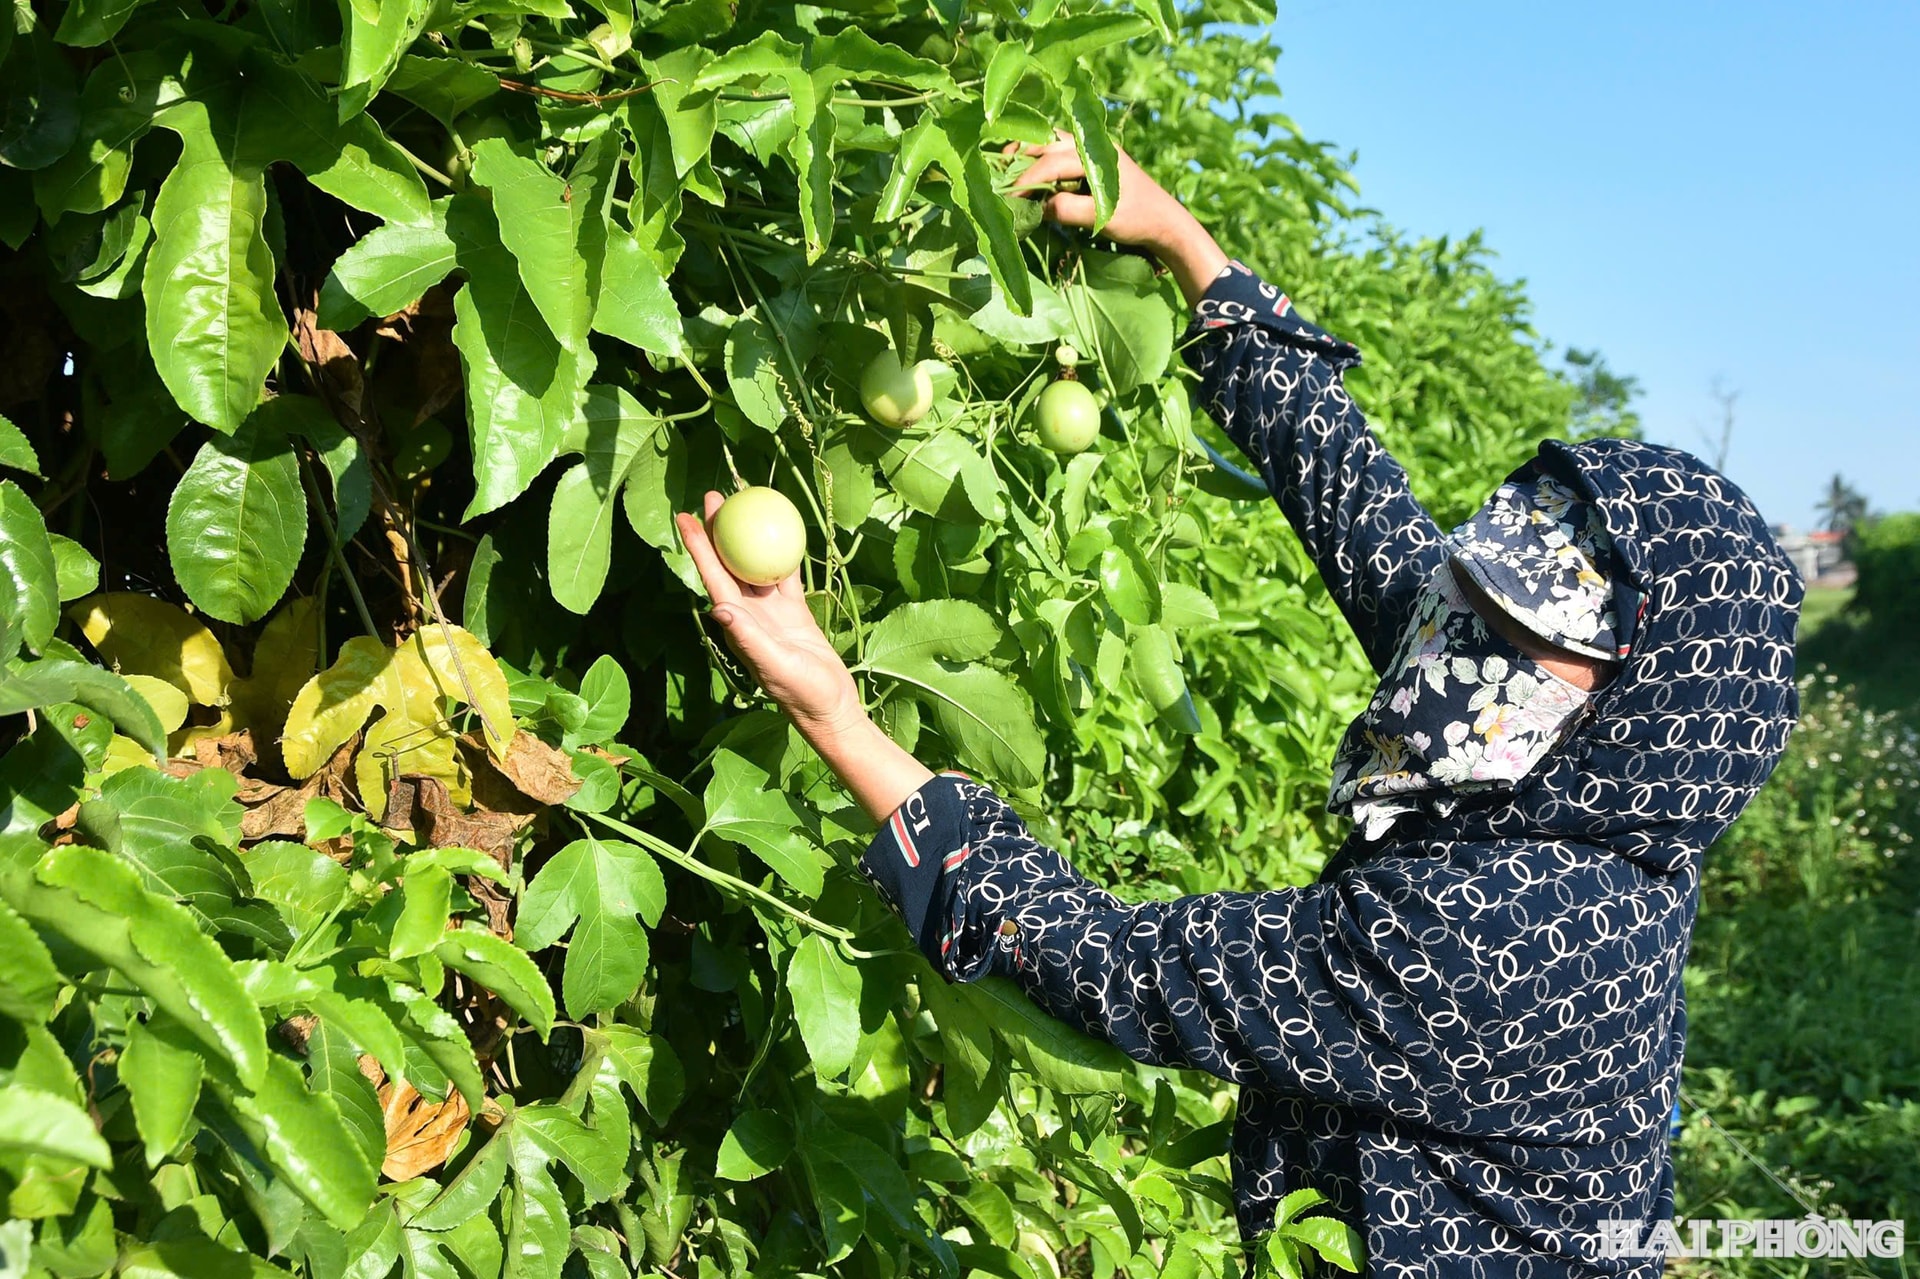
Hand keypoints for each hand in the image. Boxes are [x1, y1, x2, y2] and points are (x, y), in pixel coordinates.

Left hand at [675, 491, 865, 740]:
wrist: (829, 706)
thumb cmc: (801, 692)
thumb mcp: (774, 665)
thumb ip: (748, 638)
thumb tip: (720, 608)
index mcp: (737, 622)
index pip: (712, 576)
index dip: (698, 547)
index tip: (685, 517)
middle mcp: (748, 613)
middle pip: (728, 562)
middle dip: (718, 529)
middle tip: (714, 495)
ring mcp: (770, 612)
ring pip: (754, 564)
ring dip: (747, 536)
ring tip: (745, 504)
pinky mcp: (793, 612)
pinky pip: (785, 576)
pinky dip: (783, 553)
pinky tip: (783, 530)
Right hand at [1006, 132, 1228, 305]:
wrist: (1165, 221)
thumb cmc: (1137, 219)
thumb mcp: (1102, 218)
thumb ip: (1068, 209)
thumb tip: (1037, 207)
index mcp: (1096, 154)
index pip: (1051, 163)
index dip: (1026, 179)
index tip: (1007, 196)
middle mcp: (1092, 145)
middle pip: (1047, 140)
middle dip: (1020, 155)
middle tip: (997, 173)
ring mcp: (1092, 150)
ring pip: (1051, 142)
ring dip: (1028, 153)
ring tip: (1008, 169)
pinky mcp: (1091, 160)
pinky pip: (1058, 152)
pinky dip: (1039, 159)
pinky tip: (1029, 174)